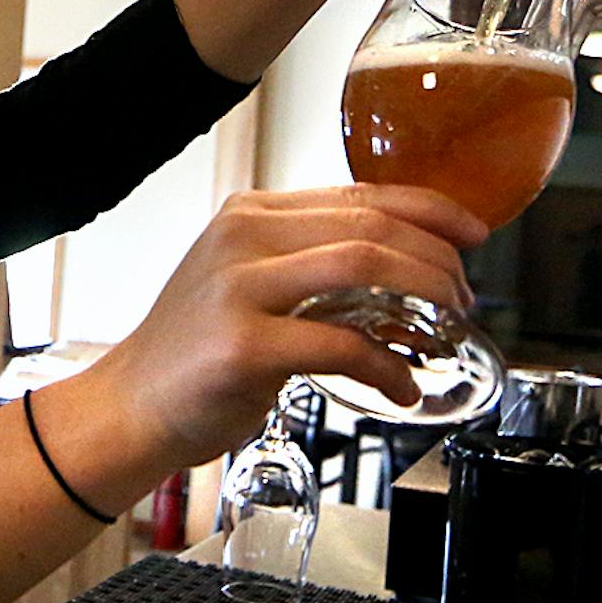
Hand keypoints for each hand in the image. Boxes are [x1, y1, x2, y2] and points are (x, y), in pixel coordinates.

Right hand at [88, 186, 489, 472]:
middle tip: (463, 297)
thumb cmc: (197, 355)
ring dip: (422, 296)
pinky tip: (401, 385)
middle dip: (436, 259)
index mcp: (251, 214)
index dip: (429, 209)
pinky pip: (341, 344)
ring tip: (444, 328)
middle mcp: (243, 237)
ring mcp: (239, 289)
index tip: (472, 233)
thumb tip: (401, 273)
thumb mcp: (248, 284)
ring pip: (363, 267)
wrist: (130, 408)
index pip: (360, 194)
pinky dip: (386, 365)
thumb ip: (309, 266)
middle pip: (371, 226)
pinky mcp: (243, 347)